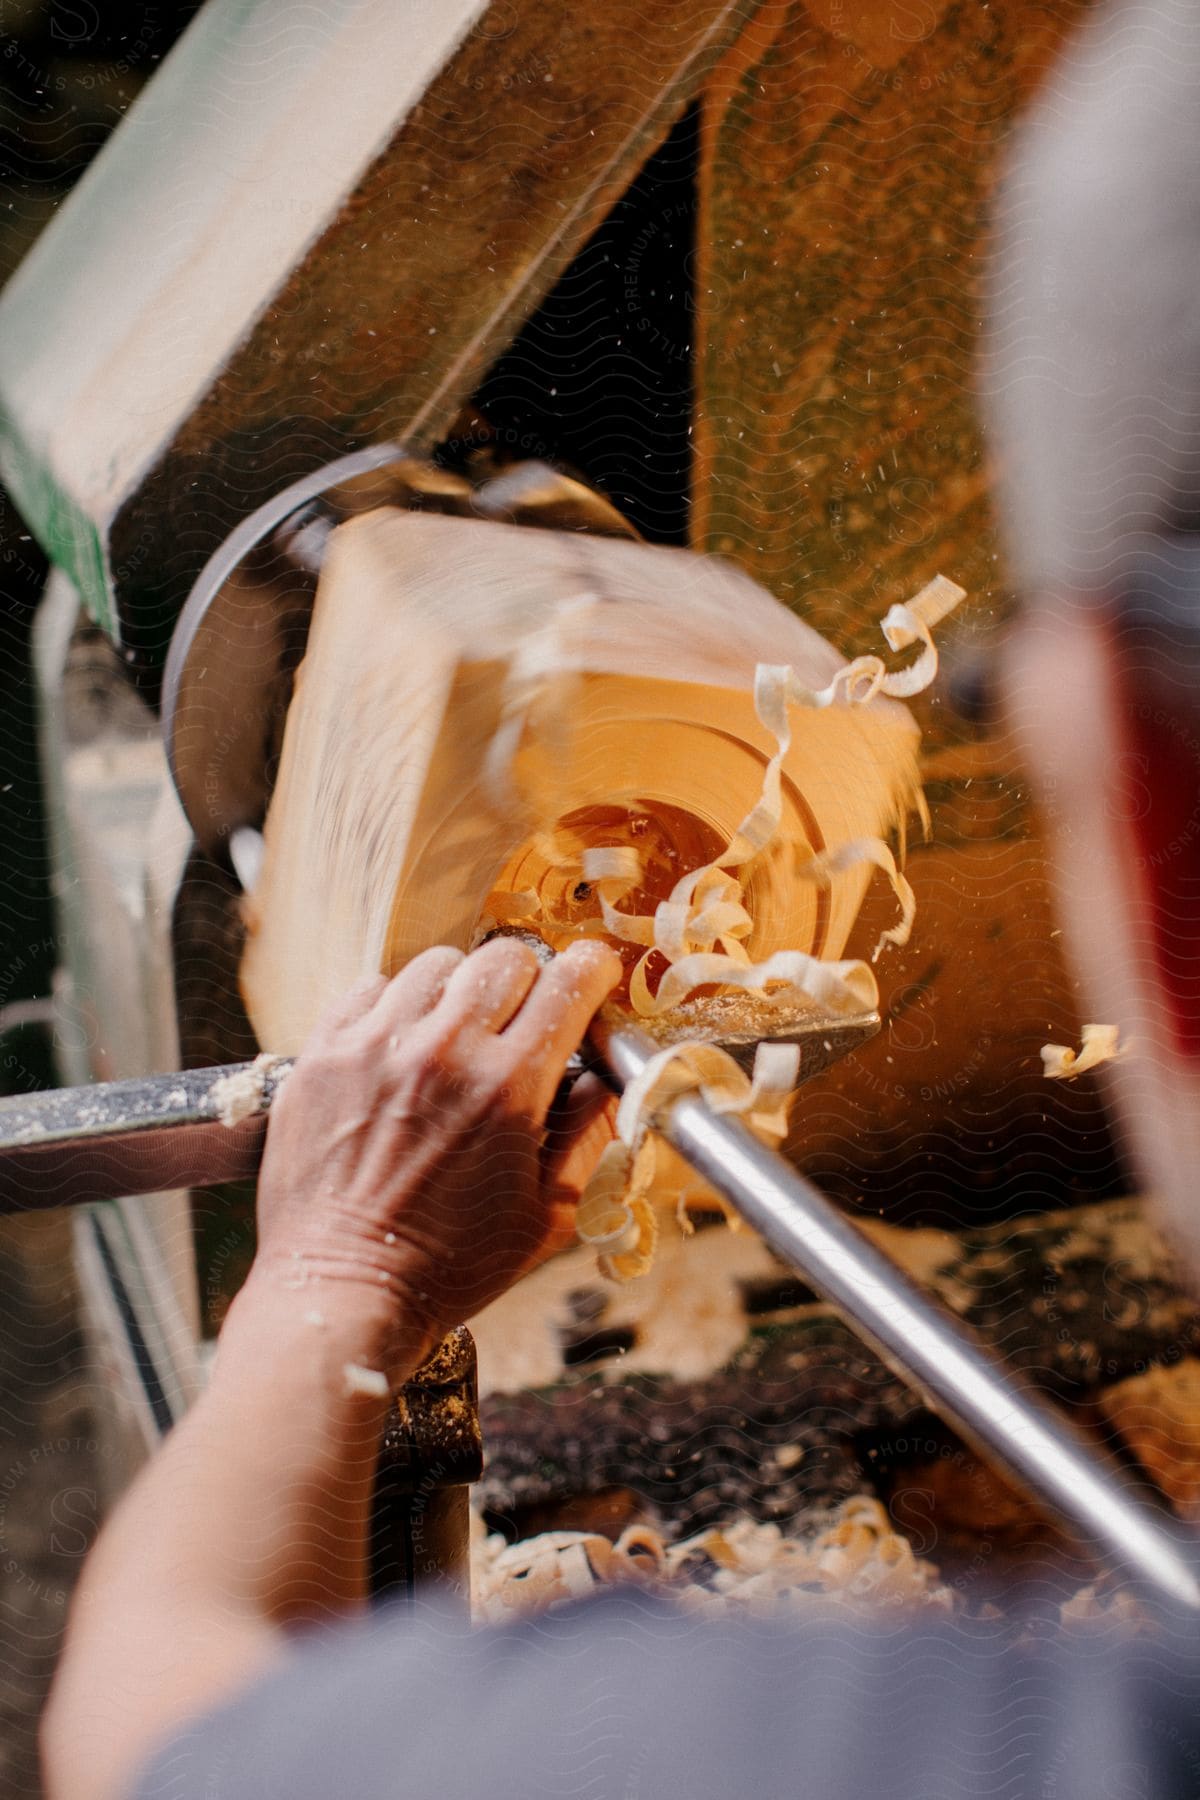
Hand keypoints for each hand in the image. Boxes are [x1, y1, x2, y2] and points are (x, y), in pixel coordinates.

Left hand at [247, 937, 622, 1370]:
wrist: (342, 1291)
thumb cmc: (451, 1266)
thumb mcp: (548, 1215)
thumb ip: (587, 1135)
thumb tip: (604, 1076)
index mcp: (508, 1088)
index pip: (568, 982)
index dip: (591, 972)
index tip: (591, 979)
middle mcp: (443, 1052)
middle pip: (504, 959)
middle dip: (527, 981)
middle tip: (520, 1020)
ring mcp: (375, 1047)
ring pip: (436, 965)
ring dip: (458, 992)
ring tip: (452, 1037)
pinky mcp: (322, 1054)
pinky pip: (370, 988)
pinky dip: (393, 1007)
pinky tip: (398, 1049)